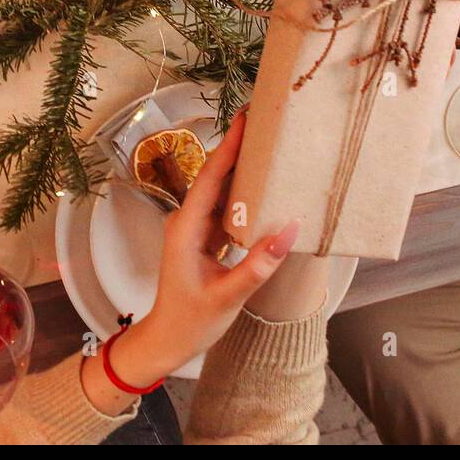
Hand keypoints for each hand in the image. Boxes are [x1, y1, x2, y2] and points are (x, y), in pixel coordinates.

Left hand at [80, 111, 299, 412]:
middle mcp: (188, 221)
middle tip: (266, 122)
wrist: (168, 342)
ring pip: (223, 193)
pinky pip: (226, 210)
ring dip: (244, 172)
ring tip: (270, 147)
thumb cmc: (191, 321)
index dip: (229, 146)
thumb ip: (258, 265)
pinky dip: (245, 198)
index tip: (246, 117)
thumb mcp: (228, 296)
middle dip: (239, 149)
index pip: (210, 177)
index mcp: (186, 227)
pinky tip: (266, 189)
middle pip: (216, 177)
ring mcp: (195, 229)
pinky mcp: (205, 239)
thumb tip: (291, 230)